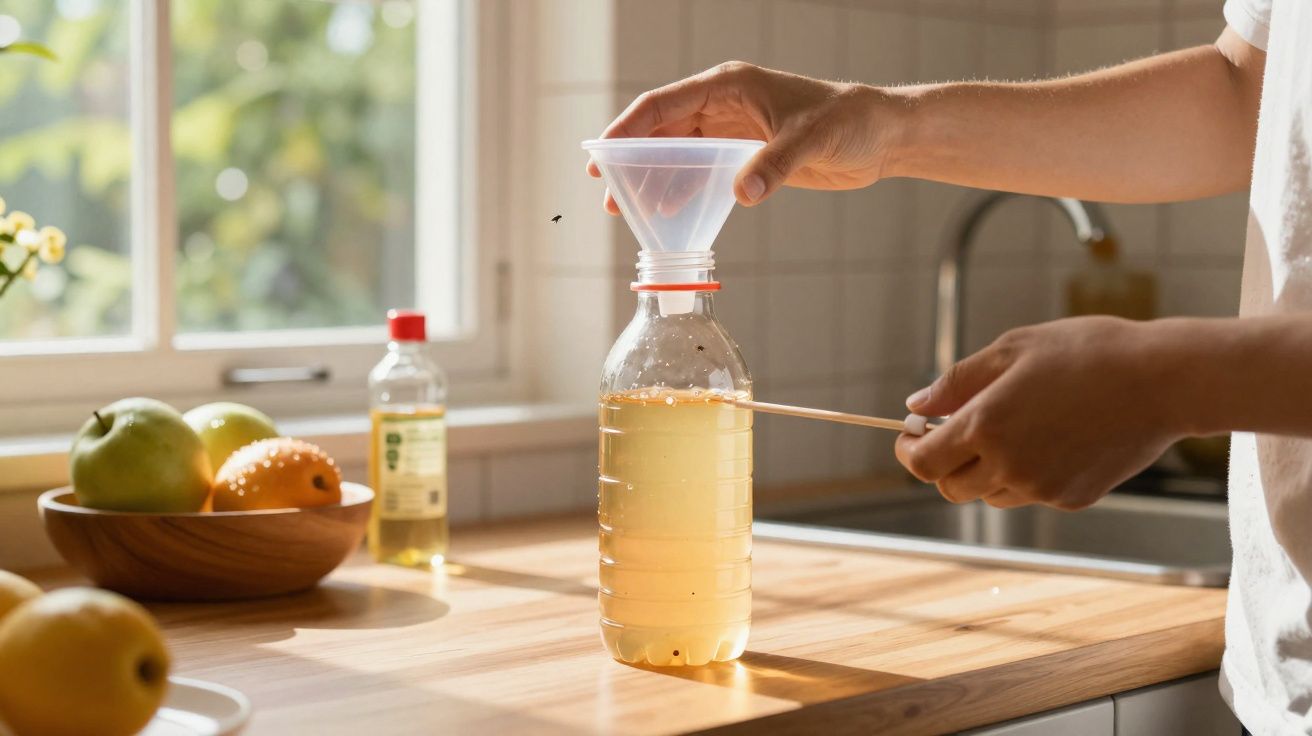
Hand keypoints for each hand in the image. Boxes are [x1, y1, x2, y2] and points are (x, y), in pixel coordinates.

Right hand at [586, 62, 898, 212]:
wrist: (879, 136)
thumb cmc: (849, 122)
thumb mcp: (810, 141)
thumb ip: (774, 166)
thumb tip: (741, 194)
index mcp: (729, 86)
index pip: (663, 104)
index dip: (628, 129)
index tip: (600, 155)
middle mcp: (724, 104)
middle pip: (662, 129)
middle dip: (632, 159)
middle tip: (607, 192)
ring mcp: (732, 128)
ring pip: (677, 151)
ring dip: (653, 178)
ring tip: (629, 209)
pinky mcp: (744, 153)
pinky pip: (700, 169)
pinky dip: (681, 189)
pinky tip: (669, 213)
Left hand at [895, 317, 1187, 509]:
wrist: (1164, 380)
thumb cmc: (1087, 352)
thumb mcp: (1012, 350)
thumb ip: (957, 382)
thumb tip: (916, 406)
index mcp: (985, 427)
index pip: (922, 463)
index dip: (908, 450)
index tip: (911, 434)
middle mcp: (1008, 466)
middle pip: (950, 487)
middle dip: (943, 463)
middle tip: (954, 432)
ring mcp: (1041, 489)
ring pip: (989, 495)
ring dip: (984, 470)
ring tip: (1015, 428)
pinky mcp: (1072, 499)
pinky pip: (1031, 495)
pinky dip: (1027, 475)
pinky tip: (1055, 438)